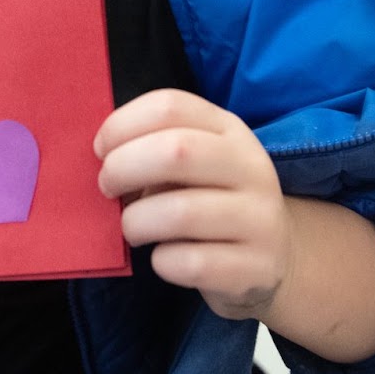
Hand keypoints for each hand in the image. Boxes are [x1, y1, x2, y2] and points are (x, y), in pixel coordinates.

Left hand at [94, 89, 292, 320]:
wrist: (274, 258)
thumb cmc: (211, 201)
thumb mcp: (193, 165)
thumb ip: (153, 150)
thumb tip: (102, 158)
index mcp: (229, 130)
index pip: (170, 106)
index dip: (122, 124)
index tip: (100, 149)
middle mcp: (251, 166)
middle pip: (176, 151)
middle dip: (123, 168)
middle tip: (107, 188)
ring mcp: (260, 218)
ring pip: (180, 213)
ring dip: (136, 222)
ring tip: (133, 228)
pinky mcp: (257, 267)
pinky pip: (191, 263)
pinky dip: (162, 262)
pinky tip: (163, 258)